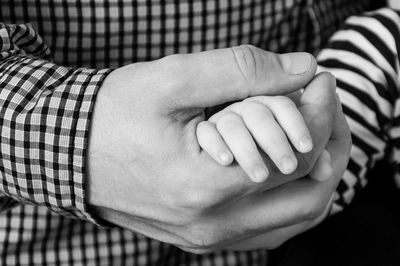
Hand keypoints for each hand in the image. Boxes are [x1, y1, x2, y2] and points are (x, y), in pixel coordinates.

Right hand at [86, 45, 338, 252]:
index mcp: (204, 186)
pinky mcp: (201, 237)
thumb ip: (242, 71)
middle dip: (327, 142)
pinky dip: (286, 194)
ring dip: (311, 172)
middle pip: (308, 193)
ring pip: (294, 216)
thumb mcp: (172, 80)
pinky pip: (267, 227)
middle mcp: (211, 226)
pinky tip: (279, 163)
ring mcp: (207, 238)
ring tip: (305, 131)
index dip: (319, 111)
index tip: (319, 79)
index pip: (297, 155)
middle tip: (319, 104)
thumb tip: (302, 69)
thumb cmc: (112, 115)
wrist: (66, 153)